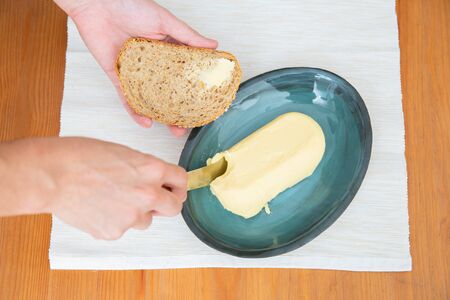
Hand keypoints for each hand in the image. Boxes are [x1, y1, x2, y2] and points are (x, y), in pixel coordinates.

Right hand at [0, 137, 186, 239]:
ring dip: (137, 213)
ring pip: (146, 220)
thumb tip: (155, 181)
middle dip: (167, 203)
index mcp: (152, 169)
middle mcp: (147, 194)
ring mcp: (131, 216)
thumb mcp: (123, 153)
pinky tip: (98, 207)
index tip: (174, 188)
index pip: (182, 180)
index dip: (178, 185)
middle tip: (155, 200)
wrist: (52, 175)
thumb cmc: (80, 156)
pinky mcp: (114, 231)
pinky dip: (115, 221)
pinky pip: (123, 228)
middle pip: (175, 207)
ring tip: (111, 198)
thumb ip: (145, 169)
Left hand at [54, 0, 217, 135]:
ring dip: (161, 116)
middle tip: (188, 124)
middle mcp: (153, 65)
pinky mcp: (117, 77)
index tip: (204, 104)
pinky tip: (146, 122)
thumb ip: (188, 36)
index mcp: (167, 51)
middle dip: (179, 110)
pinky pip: (127, 98)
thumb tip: (213, 45)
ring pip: (150, 99)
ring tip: (173, 130)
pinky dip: (135, 111)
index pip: (185, 75)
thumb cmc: (130, 5)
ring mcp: (136, 73)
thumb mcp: (165, 21)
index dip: (195, 90)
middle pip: (169, 92)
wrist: (97, 4)